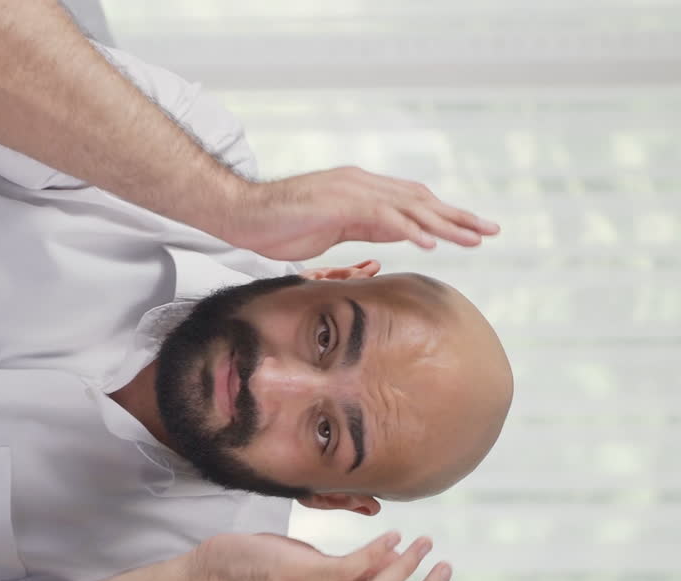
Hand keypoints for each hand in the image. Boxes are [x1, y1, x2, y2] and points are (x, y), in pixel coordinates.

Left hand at [193, 531, 450, 580]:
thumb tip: (394, 554)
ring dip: (407, 566)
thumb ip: (353, 574)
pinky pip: (350, 569)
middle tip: (445, 564)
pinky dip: (376, 552)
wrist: (223, 573)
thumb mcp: (319, 577)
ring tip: (422, 540)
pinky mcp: (303, 575)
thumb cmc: (274, 570)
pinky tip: (391, 532)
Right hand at [220, 167, 500, 260]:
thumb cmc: (274, 227)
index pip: (410, 201)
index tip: (470, 230)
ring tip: (474, 238)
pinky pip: (384, 217)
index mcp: (359, 191)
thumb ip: (358, 230)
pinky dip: (411, 230)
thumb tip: (385, 243)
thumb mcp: (326, 231)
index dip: (442, 216)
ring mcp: (352, 191)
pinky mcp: (341, 203)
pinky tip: (431, 244)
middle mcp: (361, 184)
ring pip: (410, 207)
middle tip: (491, 230)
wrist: (242, 214)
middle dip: (457, 216)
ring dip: (445, 224)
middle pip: (420, 199)